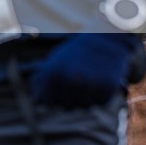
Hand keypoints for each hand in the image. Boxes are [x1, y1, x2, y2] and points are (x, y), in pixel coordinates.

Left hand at [31, 18, 145, 107]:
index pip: (46, 103)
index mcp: (53, 75)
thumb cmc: (78, 51)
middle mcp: (70, 82)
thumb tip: (38, 102)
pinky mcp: (107, 89)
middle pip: (66, 107)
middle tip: (79, 78)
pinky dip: (101, 94)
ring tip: (90, 78)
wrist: (108, 38)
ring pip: (84, 106)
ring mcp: (89, 86)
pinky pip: (100, 102)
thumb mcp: (54, 61)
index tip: (62, 84)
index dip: (54, 96)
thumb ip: (41, 81)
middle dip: (71, 96)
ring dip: (87, 96)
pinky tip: (100, 80)